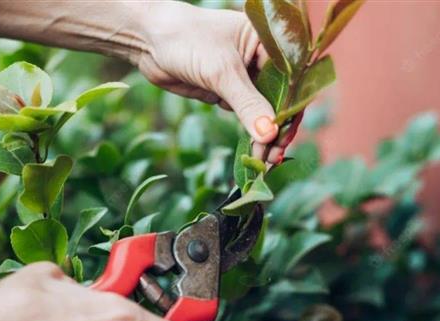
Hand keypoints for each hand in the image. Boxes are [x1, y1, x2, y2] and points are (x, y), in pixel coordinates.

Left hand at [137, 2, 279, 162]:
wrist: (149, 40)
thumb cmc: (188, 40)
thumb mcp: (221, 72)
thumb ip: (247, 104)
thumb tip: (269, 135)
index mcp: (268, 42)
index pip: (290, 81)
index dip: (290, 111)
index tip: (284, 139)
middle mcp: (260, 58)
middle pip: (278, 99)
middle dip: (276, 130)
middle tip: (274, 159)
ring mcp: (243, 76)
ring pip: (261, 110)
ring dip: (262, 136)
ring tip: (263, 162)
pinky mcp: (226, 90)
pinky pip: (242, 113)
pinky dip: (247, 132)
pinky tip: (252, 152)